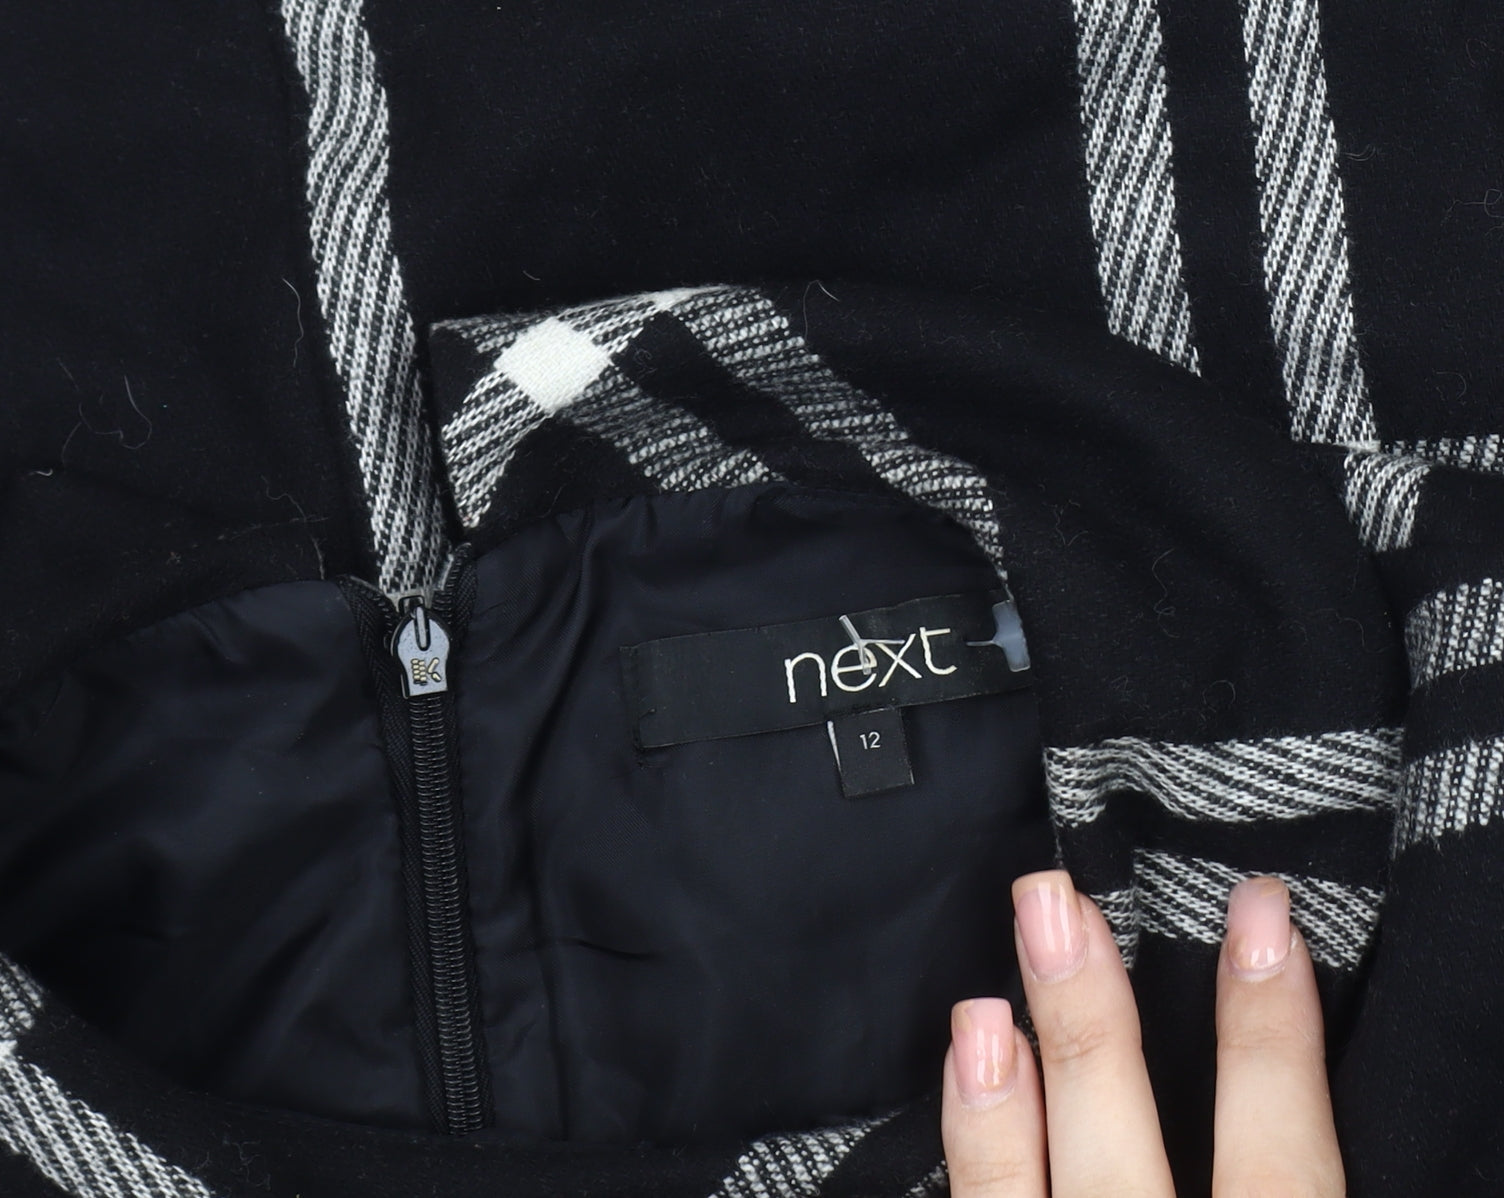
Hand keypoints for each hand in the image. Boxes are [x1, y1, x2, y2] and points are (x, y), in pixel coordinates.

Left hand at [941, 870, 1344, 1195]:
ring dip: (999, 1106)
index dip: (1272, 1041)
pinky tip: (962, 1077)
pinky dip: (969, 1153)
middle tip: (1054, 904)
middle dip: (1087, 1032)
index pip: (1282, 1166)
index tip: (1261, 913)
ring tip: (983, 1007)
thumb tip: (1290, 1084)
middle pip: (1117, 1164)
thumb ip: (1288, 1171)